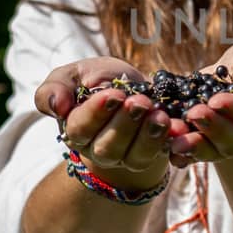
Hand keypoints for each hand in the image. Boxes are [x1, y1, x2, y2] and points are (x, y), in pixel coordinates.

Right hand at [35, 57, 170, 188]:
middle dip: (125, 124)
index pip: (80, 128)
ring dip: (148, 136)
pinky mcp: (150, 157)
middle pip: (107, 147)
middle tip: (140, 102)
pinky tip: (178, 128)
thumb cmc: (97, 81)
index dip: (96, 113)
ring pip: (134, 156)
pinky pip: (159, 156)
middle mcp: (97, 149)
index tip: (114, 94)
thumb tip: (56, 106)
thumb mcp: (73, 75)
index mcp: (75, 129)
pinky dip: (169, 143)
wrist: (131, 89)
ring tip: (160, 115)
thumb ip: (54, 88)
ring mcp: (125, 157)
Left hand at [169, 40, 232, 166]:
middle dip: (213, 128)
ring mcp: (230, 146)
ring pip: (213, 151)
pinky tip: (167, 148)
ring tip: (174, 135)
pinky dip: (181, 153)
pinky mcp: (208, 147)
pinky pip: (194, 155)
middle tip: (194, 113)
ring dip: (193, 145)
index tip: (217, 100)